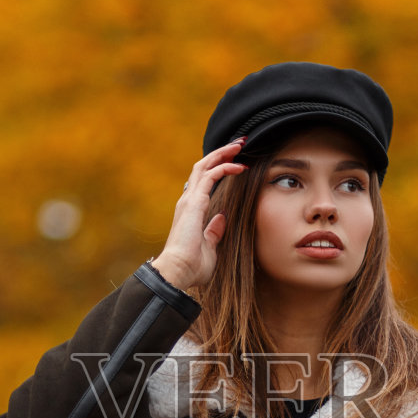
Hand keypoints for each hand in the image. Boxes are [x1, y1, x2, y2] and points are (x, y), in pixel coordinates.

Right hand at [150, 139, 246, 291]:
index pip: (204, 182)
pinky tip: (239, 166)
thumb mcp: (209, 248)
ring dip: (223, 153)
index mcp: (191, 211)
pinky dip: (225, 167)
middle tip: (239, 144)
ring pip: (205, 166)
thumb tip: (221, 219)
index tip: (237, 163)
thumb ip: (214, 233)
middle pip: (204, 167)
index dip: (219, 169)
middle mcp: (188, 202)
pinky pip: (211, 176)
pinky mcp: (194, 203)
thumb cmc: (191, 267)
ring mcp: (189, 200)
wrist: (177, 273)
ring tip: (240, 145)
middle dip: (222, 153)